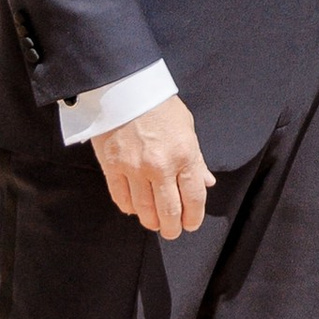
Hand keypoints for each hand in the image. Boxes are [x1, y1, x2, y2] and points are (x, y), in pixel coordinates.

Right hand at [92, 97, 212, 239]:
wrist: (124, 87)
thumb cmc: (159, 106)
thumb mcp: (187, 128)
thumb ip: (196, 160)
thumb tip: (205, 184)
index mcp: (184, 155)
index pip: (194, 199)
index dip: (194, 218)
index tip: (191, 224)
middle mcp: (160, 166)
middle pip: (169, 211)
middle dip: (172, 227)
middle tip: (172, 231)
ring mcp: (134, 169)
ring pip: (144, 210)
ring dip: (151, 221)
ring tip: (154, 223)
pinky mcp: (112, 167)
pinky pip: (121, 199)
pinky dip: (130, 208)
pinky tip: (135, 207)